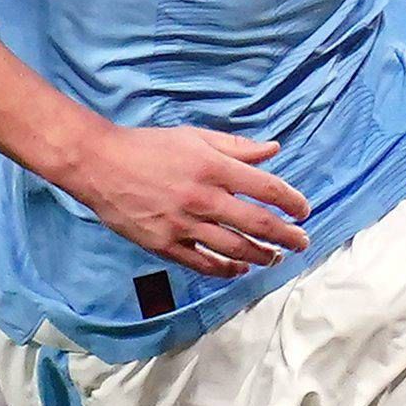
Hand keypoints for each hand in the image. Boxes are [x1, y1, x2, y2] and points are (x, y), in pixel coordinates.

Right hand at [69, 125, 310, 279]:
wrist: (101, 165)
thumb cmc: (150, 146)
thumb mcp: (195, 136)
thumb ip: (237, 147)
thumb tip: (274, 150)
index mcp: (214, 167)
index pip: (266, 188)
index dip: (291, 201)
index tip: (304, 210)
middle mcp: (203, 198)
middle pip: (257, 224)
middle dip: (286, 236)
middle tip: (302, 242)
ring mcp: (184, 225)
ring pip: (234, 248)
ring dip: (261, 256)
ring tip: (275, 258)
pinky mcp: (165, 244)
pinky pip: (203, 263)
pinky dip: (226, 269)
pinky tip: (239, 268)